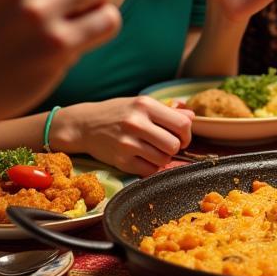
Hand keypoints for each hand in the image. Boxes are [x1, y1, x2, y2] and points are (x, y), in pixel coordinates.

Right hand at [52, 97, 193, 174]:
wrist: (84, 125)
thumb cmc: (117, 113)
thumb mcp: (140, 105)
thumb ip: (167, 111)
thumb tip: (192, 116)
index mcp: (145, 105)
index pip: (182, 124)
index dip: (187, 134)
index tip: (181, 137)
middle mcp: (136, 123)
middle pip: (174, 145)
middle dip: (175, 148)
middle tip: (167, 146)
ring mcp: (127, 143)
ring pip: (163, 159)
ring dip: (163, 158)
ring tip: (153, 151)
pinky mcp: (120, 160)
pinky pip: (149, 171)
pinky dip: (150, 167)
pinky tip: (143, 158)